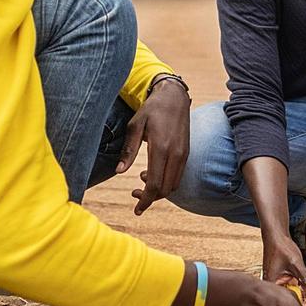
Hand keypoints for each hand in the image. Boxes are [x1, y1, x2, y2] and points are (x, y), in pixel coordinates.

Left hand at [116, 77, 190, 214]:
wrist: (174, 97)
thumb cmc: (152, 110)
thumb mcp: (135, 126)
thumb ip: (128, 150)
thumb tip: (119, 172)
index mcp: (161, 148)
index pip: (155, 184)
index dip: (145, 200)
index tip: (136, 209)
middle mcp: (176, 153)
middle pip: (166, 189)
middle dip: (150, 198)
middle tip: (134, 194)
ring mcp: (183, 154)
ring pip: (173, 185)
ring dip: (159, 190)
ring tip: (142, 181)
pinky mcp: (186, 152)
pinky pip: (178, 175)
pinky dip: (166, 181)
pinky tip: (152, 173)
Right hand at [262, 234, 305, 297]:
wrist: (276, 237)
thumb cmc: (280, 247)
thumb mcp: (296, 264)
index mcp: (273, 288)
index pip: (293, 303)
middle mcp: (276, 290)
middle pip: (297, 302)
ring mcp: (282, 286)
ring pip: (299, 295)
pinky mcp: (287, 282)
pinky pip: (299, 288)